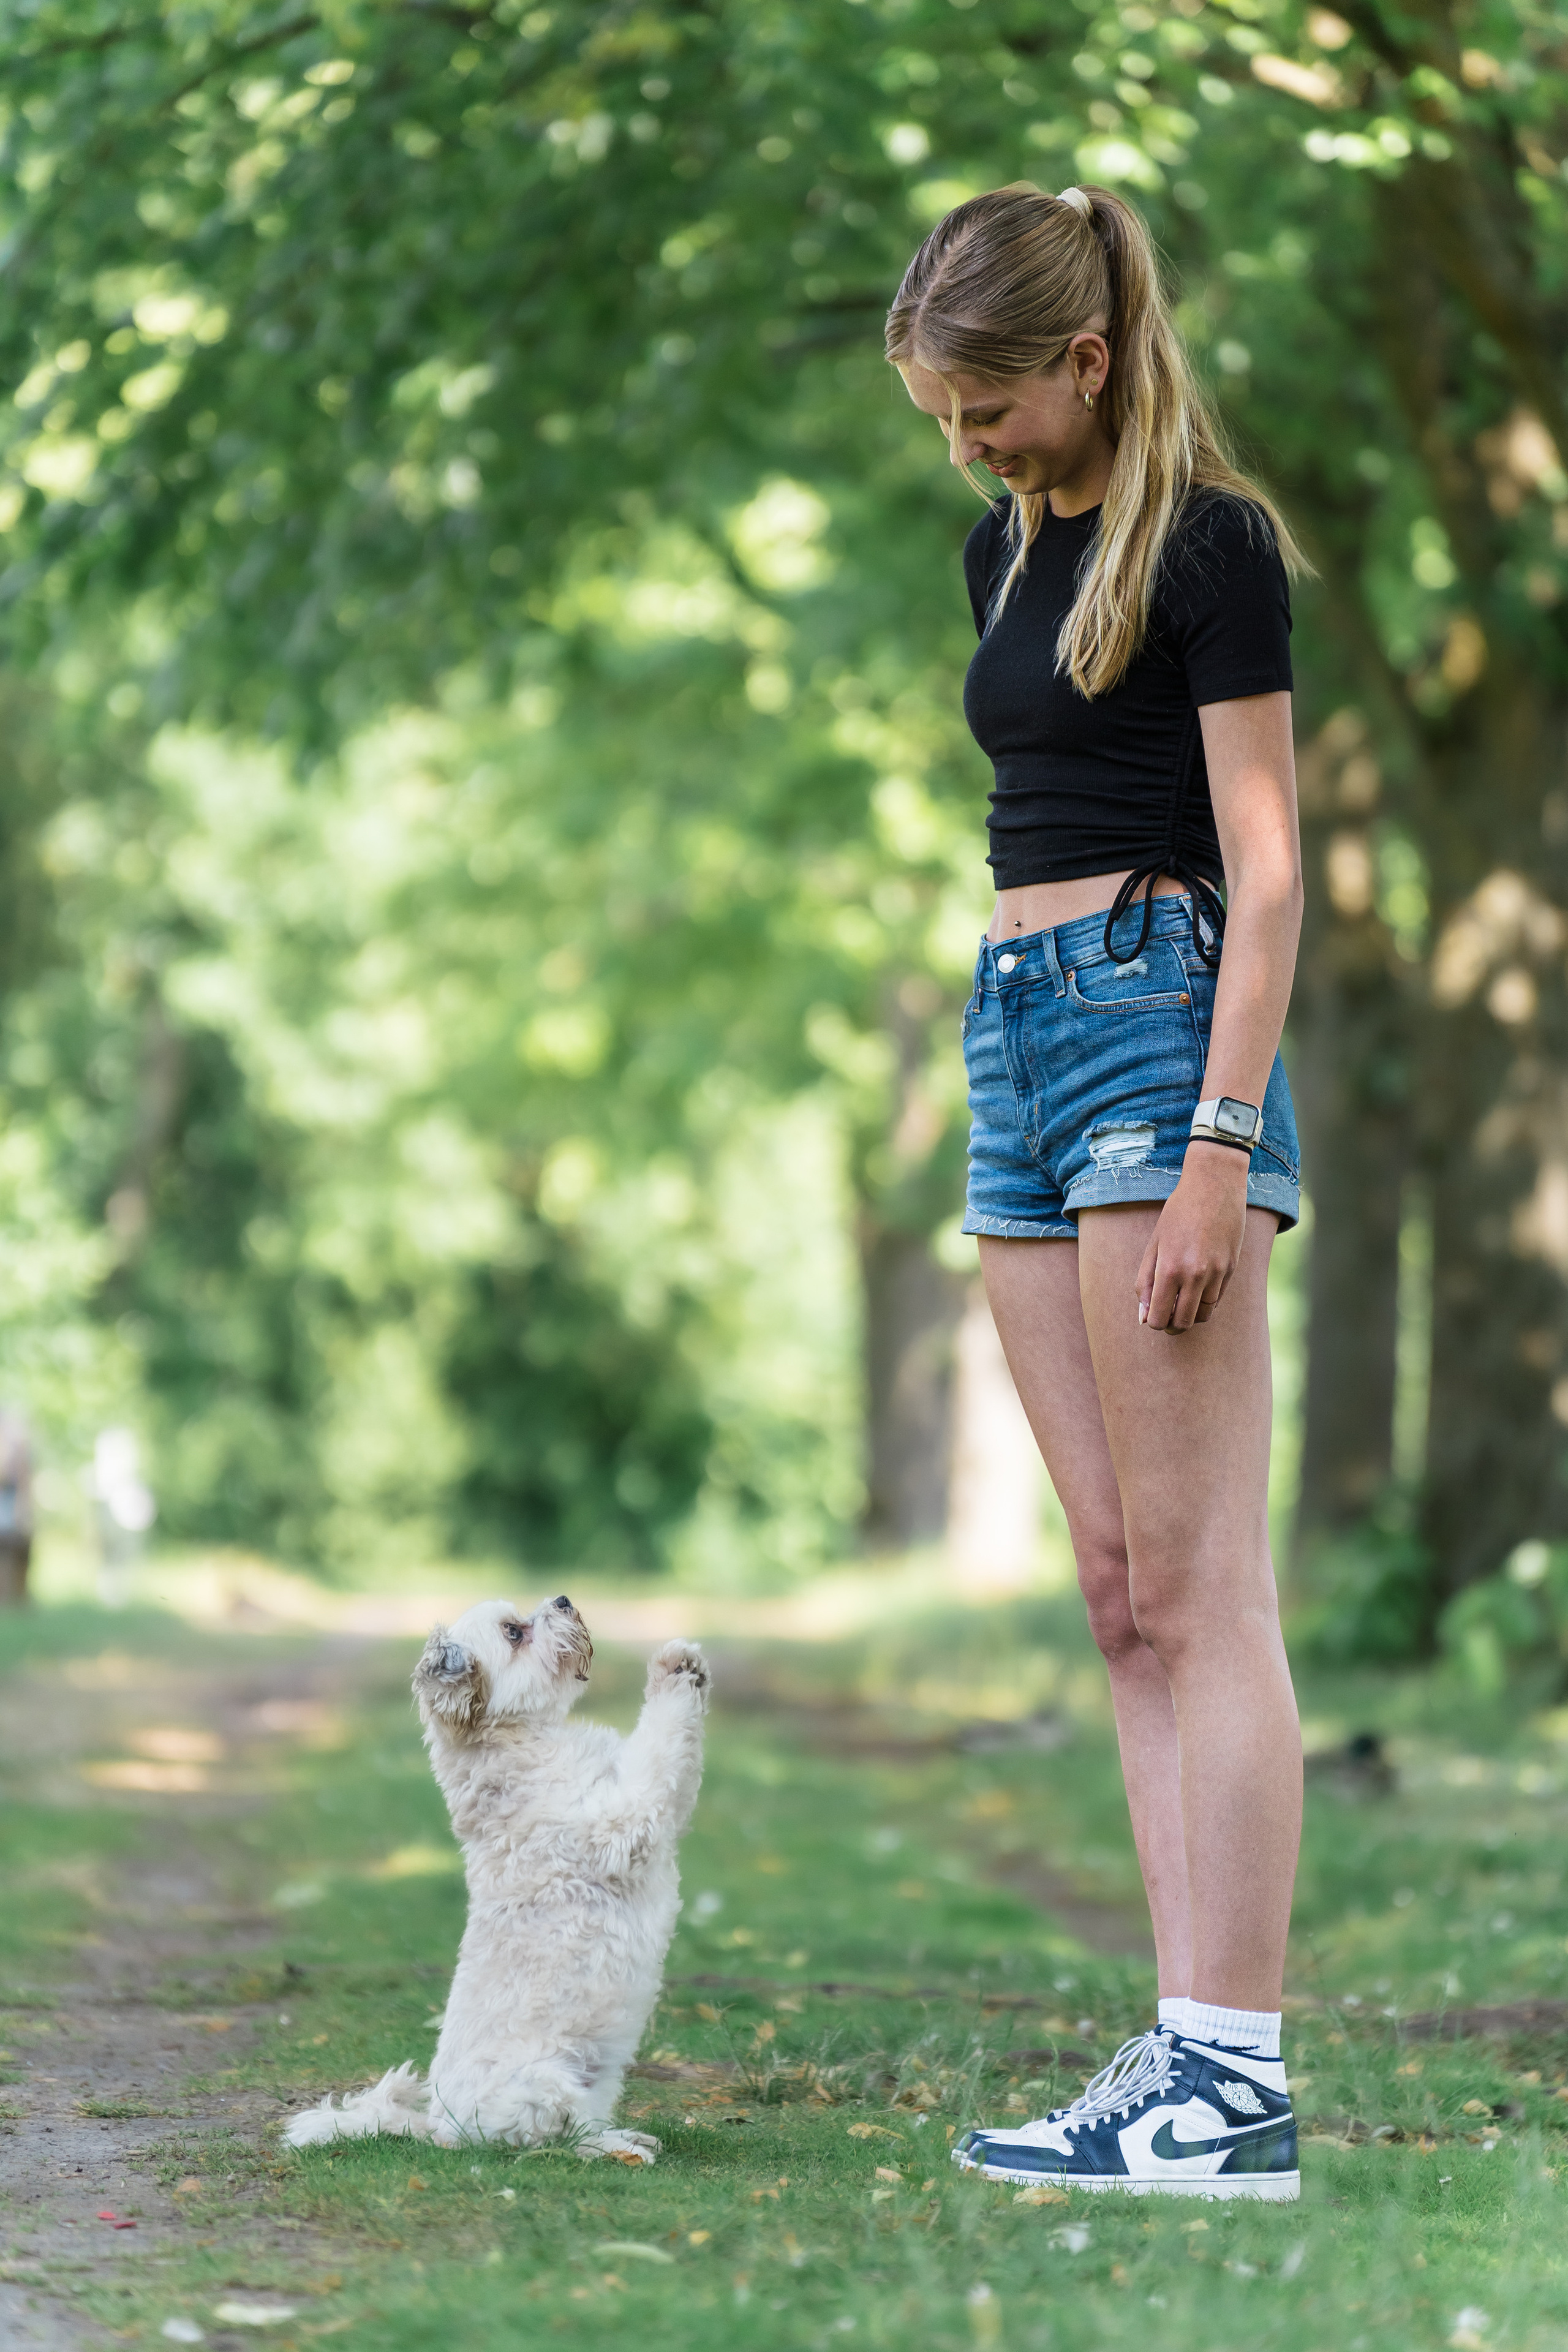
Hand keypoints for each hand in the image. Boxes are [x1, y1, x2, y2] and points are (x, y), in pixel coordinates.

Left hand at [1136, 1144, 1249, 1331]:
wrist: (1214, 1186)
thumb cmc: (1178, 1213)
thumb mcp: (1154, 1244)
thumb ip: (1145, 1281)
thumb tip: (1142, 1316)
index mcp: (1169, 1268)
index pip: (1159, 1316)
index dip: (1153, 1322)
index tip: (1151, 1316)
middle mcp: (1195, 1275)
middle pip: (1183, 1322)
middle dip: (1171, 1325)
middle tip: (1165, 1316)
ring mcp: (1217, 1273)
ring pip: (1203, 1315)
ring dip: (1190, 1315)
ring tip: (1180, 1302)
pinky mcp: (1231, 1269)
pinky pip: (1217, 1300)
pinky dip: (1205, 1302)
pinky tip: (1196, 1288)